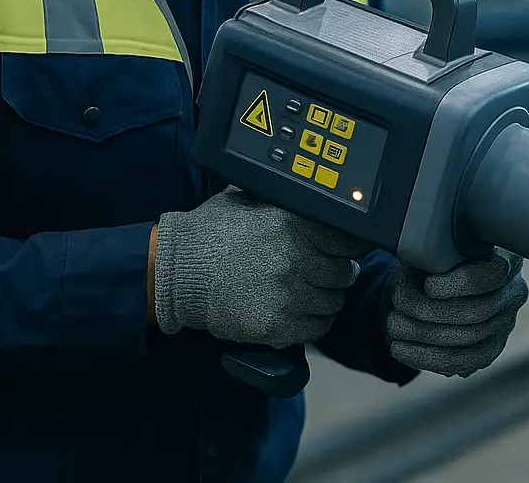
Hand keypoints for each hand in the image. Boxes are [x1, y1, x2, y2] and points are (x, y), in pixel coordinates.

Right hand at [153, 187, 370, 347]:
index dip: (350, 245)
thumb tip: (315, 199)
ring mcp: (290, 295)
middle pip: (345, 272)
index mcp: (295, 224)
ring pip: (334, 302)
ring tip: (310, 292)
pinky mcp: (278, 326)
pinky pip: (317, 328)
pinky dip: (315, 322)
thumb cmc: (212, 232)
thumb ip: (286, 203)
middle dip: (337, 272)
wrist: (177, 272)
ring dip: (326, 298)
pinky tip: (302, 312)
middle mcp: (298, 259)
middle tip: (325, 272)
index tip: (345, 249)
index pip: (349, 239)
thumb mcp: (250, 200)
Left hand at [383, 249, 527, 377]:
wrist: (435, 281)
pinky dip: (427, 358)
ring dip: (424, 336)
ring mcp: (506, 323)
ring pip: (469, 339)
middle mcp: (514, 291)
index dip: (459, 284)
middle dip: (433, 314)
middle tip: (398, 311)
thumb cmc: (435, 261)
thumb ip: (433, 259)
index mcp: (506, 257)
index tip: (428, 286)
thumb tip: (425, 290)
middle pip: (479, 312)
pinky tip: (402, 350)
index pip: (491, 275)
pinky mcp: (492, 348)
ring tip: (394, 328)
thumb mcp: (433, 249)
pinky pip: (464, 361)